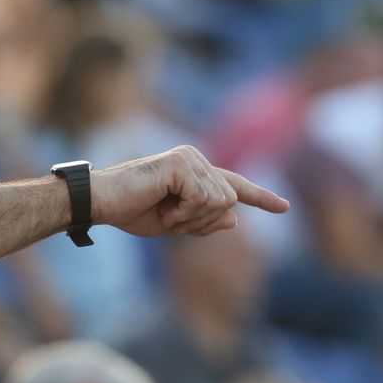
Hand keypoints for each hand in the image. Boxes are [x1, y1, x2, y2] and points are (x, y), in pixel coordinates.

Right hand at [89, 146, 288, 238]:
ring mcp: (188, 157)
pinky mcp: (180, 163)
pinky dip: (184, 212)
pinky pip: (203, 198)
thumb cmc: (128, 211)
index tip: (284, 207)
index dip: (261, 197)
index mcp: (193, 171)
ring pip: (220, 201)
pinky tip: (162, 207)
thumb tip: (234, 219)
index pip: (233, 186)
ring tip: (163, 212)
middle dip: (201, 221)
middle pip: (228, 201)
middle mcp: (194, 158)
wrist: (99, 203)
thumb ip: (204, 222)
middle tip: (169, 219)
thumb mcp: (172, 224)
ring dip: (192, 217)